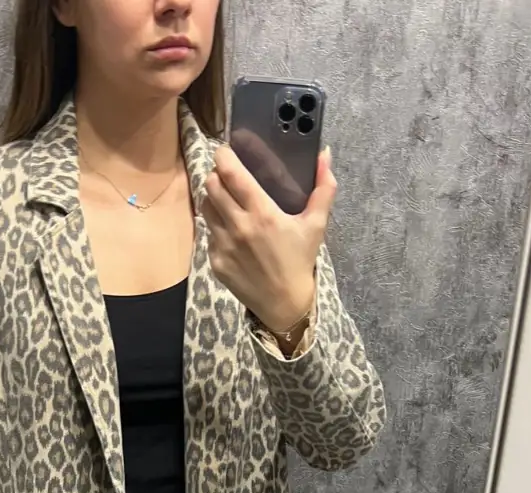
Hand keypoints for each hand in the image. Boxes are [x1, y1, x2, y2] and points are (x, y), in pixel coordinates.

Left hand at [202, 143, 336, 331]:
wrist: (283, 304)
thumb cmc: (300, 261)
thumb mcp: (316, 225)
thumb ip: (323, 189)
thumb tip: (324, 155)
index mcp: (262, 214)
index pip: (231, 174)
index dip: (224, 156)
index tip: (227, 151)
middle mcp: (238, 227)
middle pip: (211, 185)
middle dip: (217, 175)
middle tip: (228, 175)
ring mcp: (223, 245)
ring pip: (206, 207)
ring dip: (214, 199)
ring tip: (227, 200)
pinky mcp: (215, 261)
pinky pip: (209, 233)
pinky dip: (217, 226)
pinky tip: (232, 231)